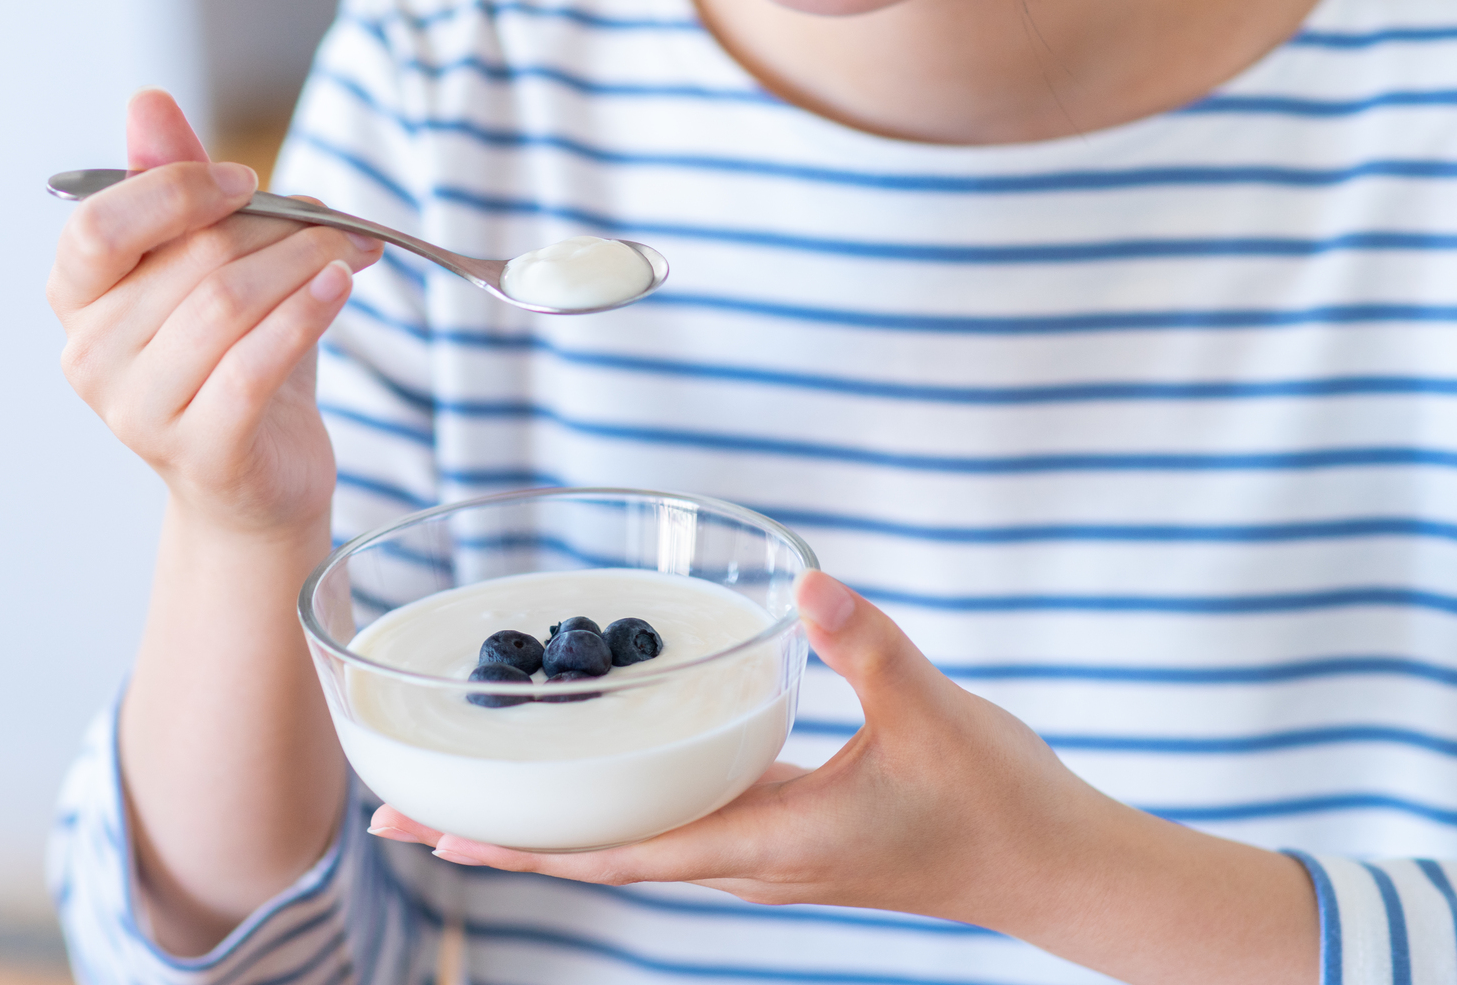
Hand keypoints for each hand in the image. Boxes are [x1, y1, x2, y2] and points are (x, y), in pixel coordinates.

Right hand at [45, 89, 383, 529]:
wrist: (259, 484)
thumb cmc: (233, 362)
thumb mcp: (204, 267)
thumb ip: (174, 186)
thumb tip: (148, 101)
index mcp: (78, 300)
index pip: (98, 226)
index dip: (178, 189)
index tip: (249, 181)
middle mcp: (91, 358)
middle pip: (191, 259)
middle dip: (279, 228)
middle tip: (340, 222)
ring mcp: (139, 412)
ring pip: (226, 305)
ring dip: (304, 264)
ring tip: (353, 251)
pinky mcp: (200, 452)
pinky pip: (254, 365)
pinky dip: (306, 315)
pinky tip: (342, 288)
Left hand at [370, 571, 1066, 912]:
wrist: (1051, 867)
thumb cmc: (998, 804)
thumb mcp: (936, 716)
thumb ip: (870, 649)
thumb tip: (806, 587)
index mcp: (769, 841)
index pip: (621, 849)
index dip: (524, 844)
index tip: (437, 830)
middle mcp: (749, 860)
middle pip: (599, 855)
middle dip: (502, 837)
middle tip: (404, 811)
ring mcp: (764, 855)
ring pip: (631, 846)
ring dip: (549, 829)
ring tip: (472, 801)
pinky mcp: (783, 837)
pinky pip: (673, 828)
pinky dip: (613, 810)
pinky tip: (597, 778)